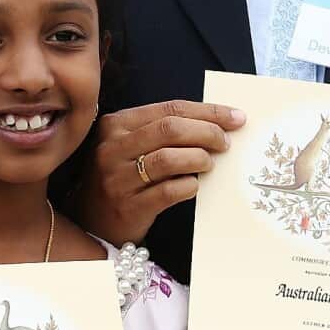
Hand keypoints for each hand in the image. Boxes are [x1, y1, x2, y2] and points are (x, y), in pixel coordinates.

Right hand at [75, 101, 244, 245]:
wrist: (93, 220)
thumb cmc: (122, 176)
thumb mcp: (130, 145)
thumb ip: (163, 130)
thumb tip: (218, 122)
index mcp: (115, 124)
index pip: (170, 108)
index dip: (208, 112)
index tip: (236, 118)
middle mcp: (112, 148)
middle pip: (170, 129)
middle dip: (207, 132)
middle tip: (225, 143)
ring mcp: (117, 178)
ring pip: (168, 159)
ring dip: (199, 159)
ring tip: (209, 164)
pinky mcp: (127, 206)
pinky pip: (168, 192)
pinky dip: (189, 186)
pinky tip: (193, 186)